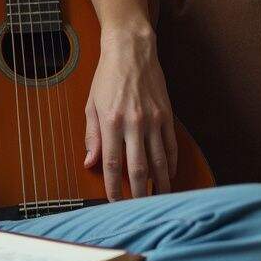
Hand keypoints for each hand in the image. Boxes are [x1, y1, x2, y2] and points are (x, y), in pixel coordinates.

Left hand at [83, 26, 177, 200]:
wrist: (131, 51)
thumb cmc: (107, 77)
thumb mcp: (91, 105)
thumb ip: (92, 136)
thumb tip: (89, 162)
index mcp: (111, 122)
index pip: (111, 163)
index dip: (113, 186)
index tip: (114, 201)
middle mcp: (134, 124)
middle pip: (138, 168)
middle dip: (139, 192)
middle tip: (139, 208)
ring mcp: (153, 120)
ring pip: (159, 161)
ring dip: (160, 183)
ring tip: (158, 198)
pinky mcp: (167, 115)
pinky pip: (171, 146)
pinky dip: (171, 163)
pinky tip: (169, 174)